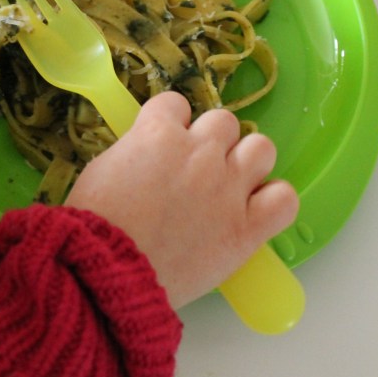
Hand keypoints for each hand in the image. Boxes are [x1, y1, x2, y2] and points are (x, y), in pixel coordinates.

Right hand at [65, 92, 298, 308]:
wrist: (108, 272)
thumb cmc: (93, 225)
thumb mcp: (101, 169)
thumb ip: (133, 151)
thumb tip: (147, 154)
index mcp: (159, 134)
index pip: (176, 103)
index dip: (170, 124)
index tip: (163, 144)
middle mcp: (200, 153)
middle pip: (224, 122)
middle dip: (211, 140)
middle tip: (196, 169)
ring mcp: (228, 188)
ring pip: (262, 148)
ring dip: (247, 161)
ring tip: (231, 184)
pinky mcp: (247, 228)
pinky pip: (284, 198)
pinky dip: (274, 201)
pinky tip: (255, 211)